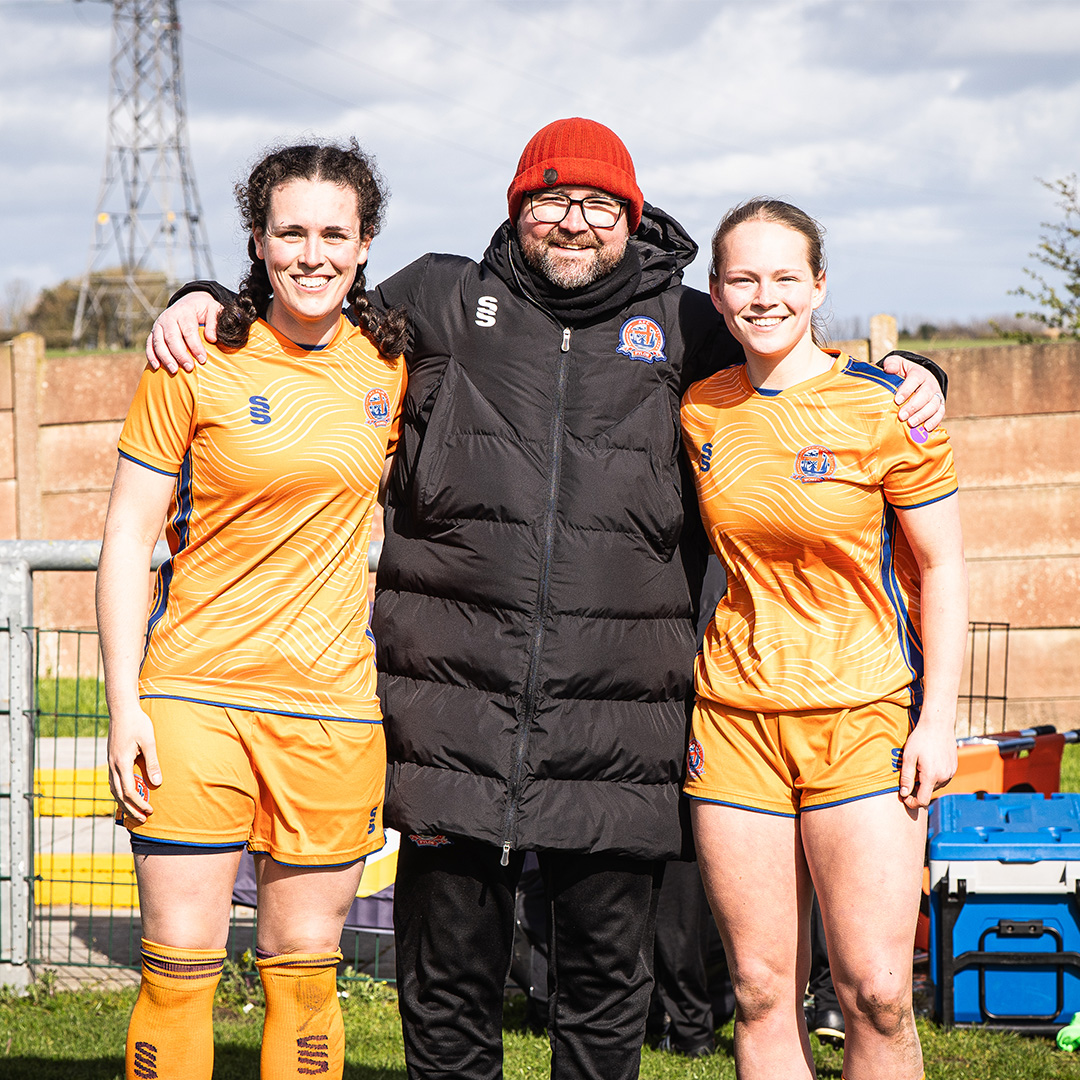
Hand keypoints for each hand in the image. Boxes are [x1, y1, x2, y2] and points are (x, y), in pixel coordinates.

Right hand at [107, 705, 161, 823]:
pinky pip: (113, 781)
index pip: (128, 791)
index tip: (150, 810)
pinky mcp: (112, 759)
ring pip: (114, 789)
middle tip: (142, 820)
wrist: (122, 710)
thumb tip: (157, 784)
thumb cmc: (138, 723)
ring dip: (123, 802)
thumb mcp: (149, 742)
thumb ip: (152, 763)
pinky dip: (119, 792)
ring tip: (134, 812)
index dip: (139, 803)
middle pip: (119, 795)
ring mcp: (110, 763)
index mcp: (121, 763)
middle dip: (130, 809)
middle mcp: (112, 765)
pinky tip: (127, 795)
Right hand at [145, 293, 222, 373]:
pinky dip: (151, 356)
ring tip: (174, 371)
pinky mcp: (154, 331)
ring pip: (159, 342)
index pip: (188, 330)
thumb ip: (214, 322)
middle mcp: (169, 317)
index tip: (202, 360)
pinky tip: (156, 367)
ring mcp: (159, 324)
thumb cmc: (204, 309)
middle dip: (180, 354)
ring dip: (165, 357)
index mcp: (184, 312)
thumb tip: (211, 339)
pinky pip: (149, 344)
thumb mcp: (214, 309)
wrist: (189, 302)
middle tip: (189, 368)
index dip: (195, 346)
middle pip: (172, 337)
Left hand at [883, 353, 945, 431]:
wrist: (918, 379)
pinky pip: (940, 413)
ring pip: (933, 405)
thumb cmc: (903, 373)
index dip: (907, 390)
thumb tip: (889, 369)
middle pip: (925, 394)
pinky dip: (934, 421)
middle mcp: (930, 384)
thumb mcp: (897, 365)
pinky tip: (926, 428)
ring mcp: (936, 395)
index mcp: (919, 373)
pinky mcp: (940, 405)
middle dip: (913, 406)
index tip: (897, 400)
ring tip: (911, 423)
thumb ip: (891, 364)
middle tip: (901, 416)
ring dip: (923, 415)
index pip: (915, 379)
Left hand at [898, 709, 957, 809]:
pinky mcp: (954, 768)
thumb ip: (906, 777)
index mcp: (932, 776)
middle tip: (907, 778)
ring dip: (926, 782)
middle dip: (917, 790)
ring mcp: (951, 773)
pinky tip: (927, 763)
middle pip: (929, 792)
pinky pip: (942, 778)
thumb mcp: (908, 757)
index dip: (912, 803)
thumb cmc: (920, 739)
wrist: (938, 724)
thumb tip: (904, 794)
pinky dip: (934, 776)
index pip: (923, 800)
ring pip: (936, 786)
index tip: (905, 799)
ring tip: (917, 767)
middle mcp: (944, 777)